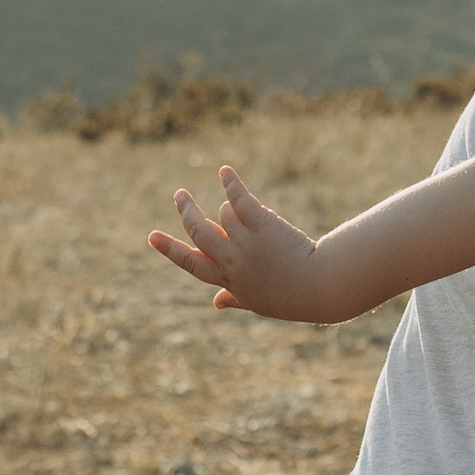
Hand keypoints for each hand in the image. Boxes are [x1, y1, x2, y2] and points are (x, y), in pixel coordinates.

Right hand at [147, 163, 325, 318]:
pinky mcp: (261, 224)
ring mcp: (246, 242)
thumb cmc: (294, 296)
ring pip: (223, 216)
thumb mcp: (259, 302)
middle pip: (199, 233)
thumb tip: (216, 303)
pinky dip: (230, 183)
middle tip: (179, 194)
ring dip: (231, 210)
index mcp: (230, 280)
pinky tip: (225, 171)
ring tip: (252, 215)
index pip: (192, 264)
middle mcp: (233, 261)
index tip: (152, 236)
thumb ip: (236, 299)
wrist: (322, 287)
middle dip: (187, 212)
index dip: (171, 250)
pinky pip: (239, 199)